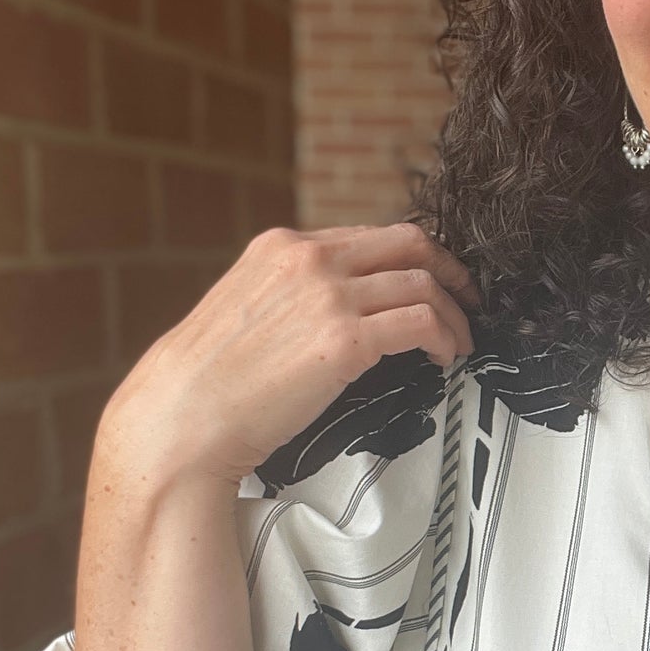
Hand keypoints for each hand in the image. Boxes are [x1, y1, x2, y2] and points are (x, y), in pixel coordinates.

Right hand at [97, 222, 479, 490]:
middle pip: (410, 243)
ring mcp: (327, 295)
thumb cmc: (209, 381)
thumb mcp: (247, 309)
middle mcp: (308, 259)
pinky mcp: (344, 339)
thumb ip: (292, 295)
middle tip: (466, 300)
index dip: (413, 258)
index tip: (432, 281)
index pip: (370, 234)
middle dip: (449, 271)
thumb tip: (336, 308)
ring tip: (458, 341)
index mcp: (282, 246)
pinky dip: (445, 337)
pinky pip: (422, 322)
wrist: (182, 416)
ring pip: (423, 283)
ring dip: (454, 314)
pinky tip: (444, 357)